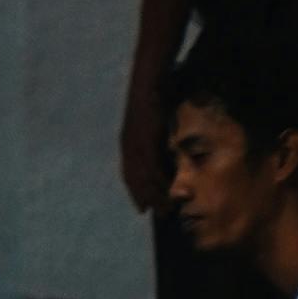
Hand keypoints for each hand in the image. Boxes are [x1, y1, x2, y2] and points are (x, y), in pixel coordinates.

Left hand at [119, 81, 169, 215]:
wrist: (148, 85)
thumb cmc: (152, 100)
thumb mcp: (150, 123)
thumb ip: (153, 138)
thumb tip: (164, 149)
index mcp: (127, 144)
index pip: (129, 175)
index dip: (135, 192)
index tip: (142, 208)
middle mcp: (128, 148)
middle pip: (136, 181)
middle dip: (146, 199)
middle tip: (158, 213)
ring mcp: (136, 146)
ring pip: (145, 179)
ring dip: (156, 195)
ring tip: (168, 208)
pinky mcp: (146, 142)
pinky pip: (153, 168)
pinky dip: (161, 182)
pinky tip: (170, 191)